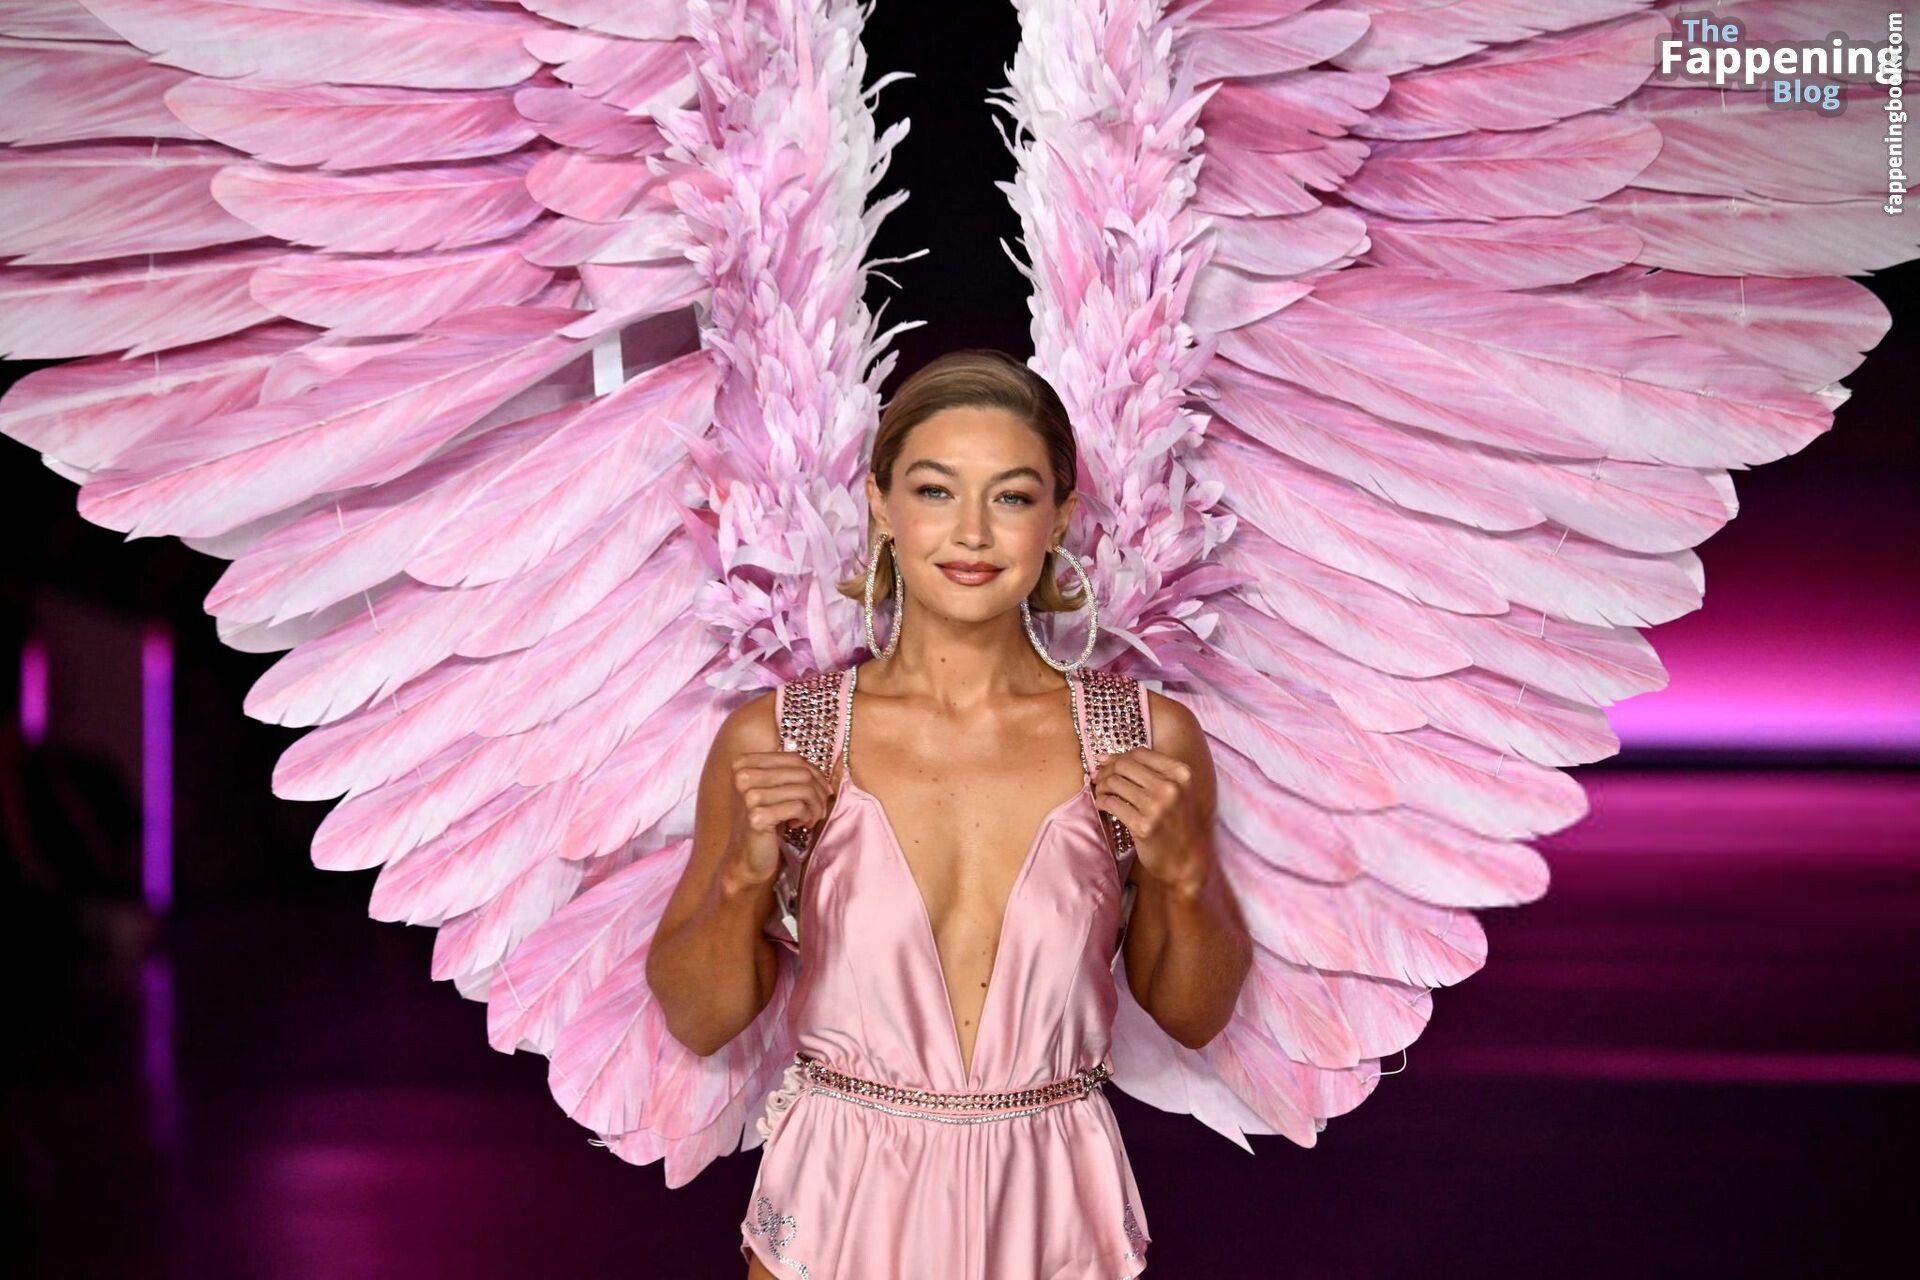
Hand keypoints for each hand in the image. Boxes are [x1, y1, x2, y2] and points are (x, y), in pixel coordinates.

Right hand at [726, 742, 831, 886]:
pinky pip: (799, 807)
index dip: (815, 774)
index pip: (794, 758)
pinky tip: (798, 825)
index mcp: (743, 763)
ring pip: (804, 790)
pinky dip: (807, 817)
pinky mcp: (757, 817)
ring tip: (811, 818)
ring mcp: (748, 796)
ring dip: (815, 807)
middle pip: (801, 773)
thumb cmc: (764, 821)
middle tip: (820, 808)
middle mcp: (742, 776)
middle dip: (819, 792)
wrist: (746, 857)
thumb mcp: (772, 790)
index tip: (822, 790)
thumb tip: (823, 772)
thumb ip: (789, 772)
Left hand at [1090, 747, 1207, 889]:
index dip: (1118, 756)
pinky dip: (1101, 801)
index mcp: (1181, 774)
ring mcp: (1156, 807)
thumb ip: (1151, 772)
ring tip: (1100, 792)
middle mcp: (1170, 787)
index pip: (1140, 754)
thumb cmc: (1178, 823)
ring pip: (1114, 783)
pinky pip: (1111, 803)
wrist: (1187, 860)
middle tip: (1098, 778)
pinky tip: (1102, 805)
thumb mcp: (1178, 791)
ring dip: (1101, 786)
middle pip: (1124, 766)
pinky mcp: (1142, 825)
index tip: (1106, 762)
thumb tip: (1107, 758)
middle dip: (1106, 770)